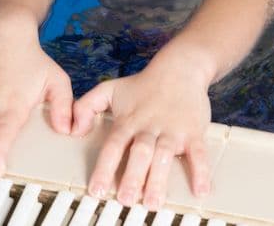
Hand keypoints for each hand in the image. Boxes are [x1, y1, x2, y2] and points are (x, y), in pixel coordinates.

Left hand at [72, 64, 211, 209]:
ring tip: (152, 202)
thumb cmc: (142, 85)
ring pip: (164, 156)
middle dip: (131, 177)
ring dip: (158, 180)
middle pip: (138, 153)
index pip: (113, 146)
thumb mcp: (108, 89)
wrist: (179, 70)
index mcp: (128, 121)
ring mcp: (172, 130)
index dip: (104, 168)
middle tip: (125, 200)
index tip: (97, 189)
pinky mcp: (194, 132)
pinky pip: (199, 154)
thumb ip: (86, 106)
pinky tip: (200, 191)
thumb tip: (73, 129)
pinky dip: (200, 171)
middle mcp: (148, 127)